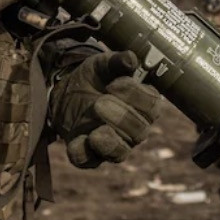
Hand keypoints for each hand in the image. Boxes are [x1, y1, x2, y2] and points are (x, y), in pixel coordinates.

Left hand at [49, 50, 162, 168]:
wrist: (68, 91)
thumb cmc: (96, 77)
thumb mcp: (103, 64)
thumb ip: (117, 61)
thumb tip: (130, 59)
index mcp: (143, 105)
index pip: (152, 106)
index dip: (135, 96)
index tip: (113, 83)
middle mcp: (134, 129)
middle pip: (138, 131)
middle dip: (121, 117)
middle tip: (99, 102)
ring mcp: (113, 144)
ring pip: (119, 152)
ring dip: (109, 142)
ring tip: (96, 131)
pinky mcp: (90, 153)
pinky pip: (89, 160)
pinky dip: (84, 154)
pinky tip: (78, 141)